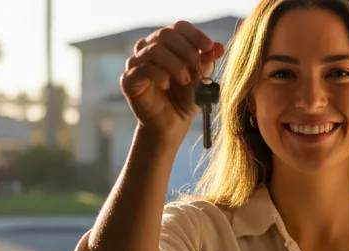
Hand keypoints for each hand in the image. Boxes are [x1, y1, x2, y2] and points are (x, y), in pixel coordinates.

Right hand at [121, 21, 225, 144]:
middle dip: (185, 49)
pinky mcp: (128, 79)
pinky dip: (160, 75)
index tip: (209, 47)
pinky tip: (167, 85)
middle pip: (165, 34)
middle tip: (197, 66)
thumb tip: (219, 46)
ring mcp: (136, 63)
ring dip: (175, 64)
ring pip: (155, 50)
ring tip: (186, 80)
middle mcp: (149, 48)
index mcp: (167, 44)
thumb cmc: (185, 100)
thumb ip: (207, 63)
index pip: (179, 27)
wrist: (171, 125)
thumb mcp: (201, 80)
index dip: (194, 35)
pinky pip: (143, 69)